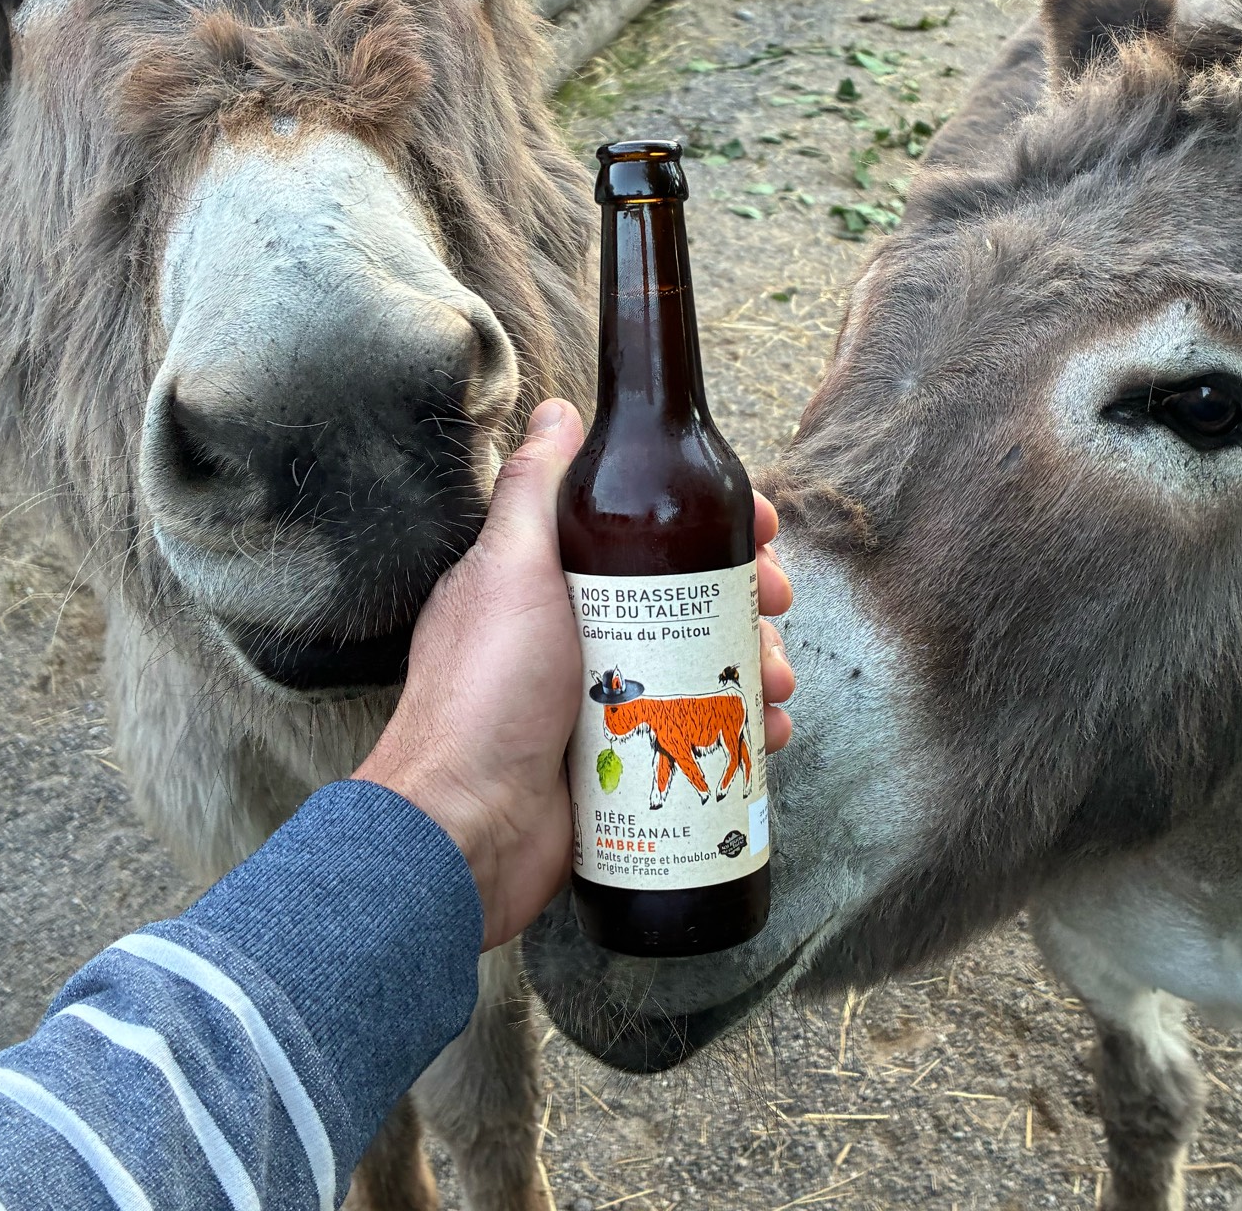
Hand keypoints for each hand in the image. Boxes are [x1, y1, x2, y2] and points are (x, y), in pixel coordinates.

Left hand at [357, 401, 795, 946]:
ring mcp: (609, 701)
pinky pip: (699, 733)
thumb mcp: (508, 570)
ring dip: (755, 666)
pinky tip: (767, 735)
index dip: (712, 525)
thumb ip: (533, 490)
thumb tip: (558, 412)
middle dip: (749, 598)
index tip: (759, 528)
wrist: (465, 829)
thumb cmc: (482, 694)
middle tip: (776, 608)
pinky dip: (740, 730)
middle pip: (691, 597)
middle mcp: (583, 635)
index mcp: (554, 582)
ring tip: (774, 686)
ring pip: (706, 665)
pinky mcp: (629, 760)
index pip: (650, 532)